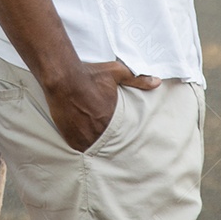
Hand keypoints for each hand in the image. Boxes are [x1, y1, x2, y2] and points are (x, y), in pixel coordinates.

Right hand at [44, 59, 160, 151]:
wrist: (63, 78)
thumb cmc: (89, 75)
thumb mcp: (116, 73)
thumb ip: (138, 79)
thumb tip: (157, 82)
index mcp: (113, 118)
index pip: (121, 131)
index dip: (116, 126)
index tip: (111, 122)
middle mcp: (100, 130)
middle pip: (107, 138)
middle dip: (104, 132)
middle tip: (98, 124)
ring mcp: (85, 137)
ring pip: (93, 144)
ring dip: (93, 139)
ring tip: (89, 130)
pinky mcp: (71, 139)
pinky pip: (79, 146)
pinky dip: (80, 141)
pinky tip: (79, 133)